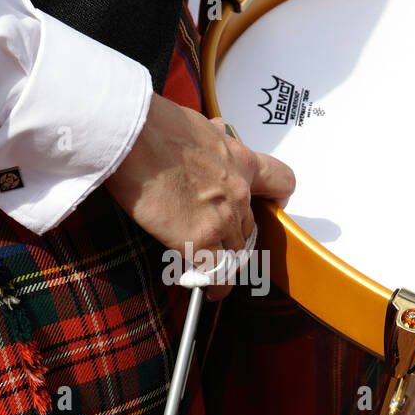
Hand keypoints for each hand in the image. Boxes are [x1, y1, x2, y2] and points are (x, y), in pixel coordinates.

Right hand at [104, 93, 294, 299]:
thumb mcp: (196, 124)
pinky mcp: (199, 240)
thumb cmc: (154, 125)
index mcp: (240, 160)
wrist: (133, 135)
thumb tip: (213, 129)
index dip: (277, 198)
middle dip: (236, 237)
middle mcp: (239, 191)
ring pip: (237, 252)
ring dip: (225, 262)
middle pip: (251, 226)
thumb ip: (211, 135)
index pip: (280, 181)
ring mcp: (222, 219)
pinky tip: (207, 290)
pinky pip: (217, 274)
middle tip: (218, 243)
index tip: (269, 205)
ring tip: (211, 270)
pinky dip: (214, 285)